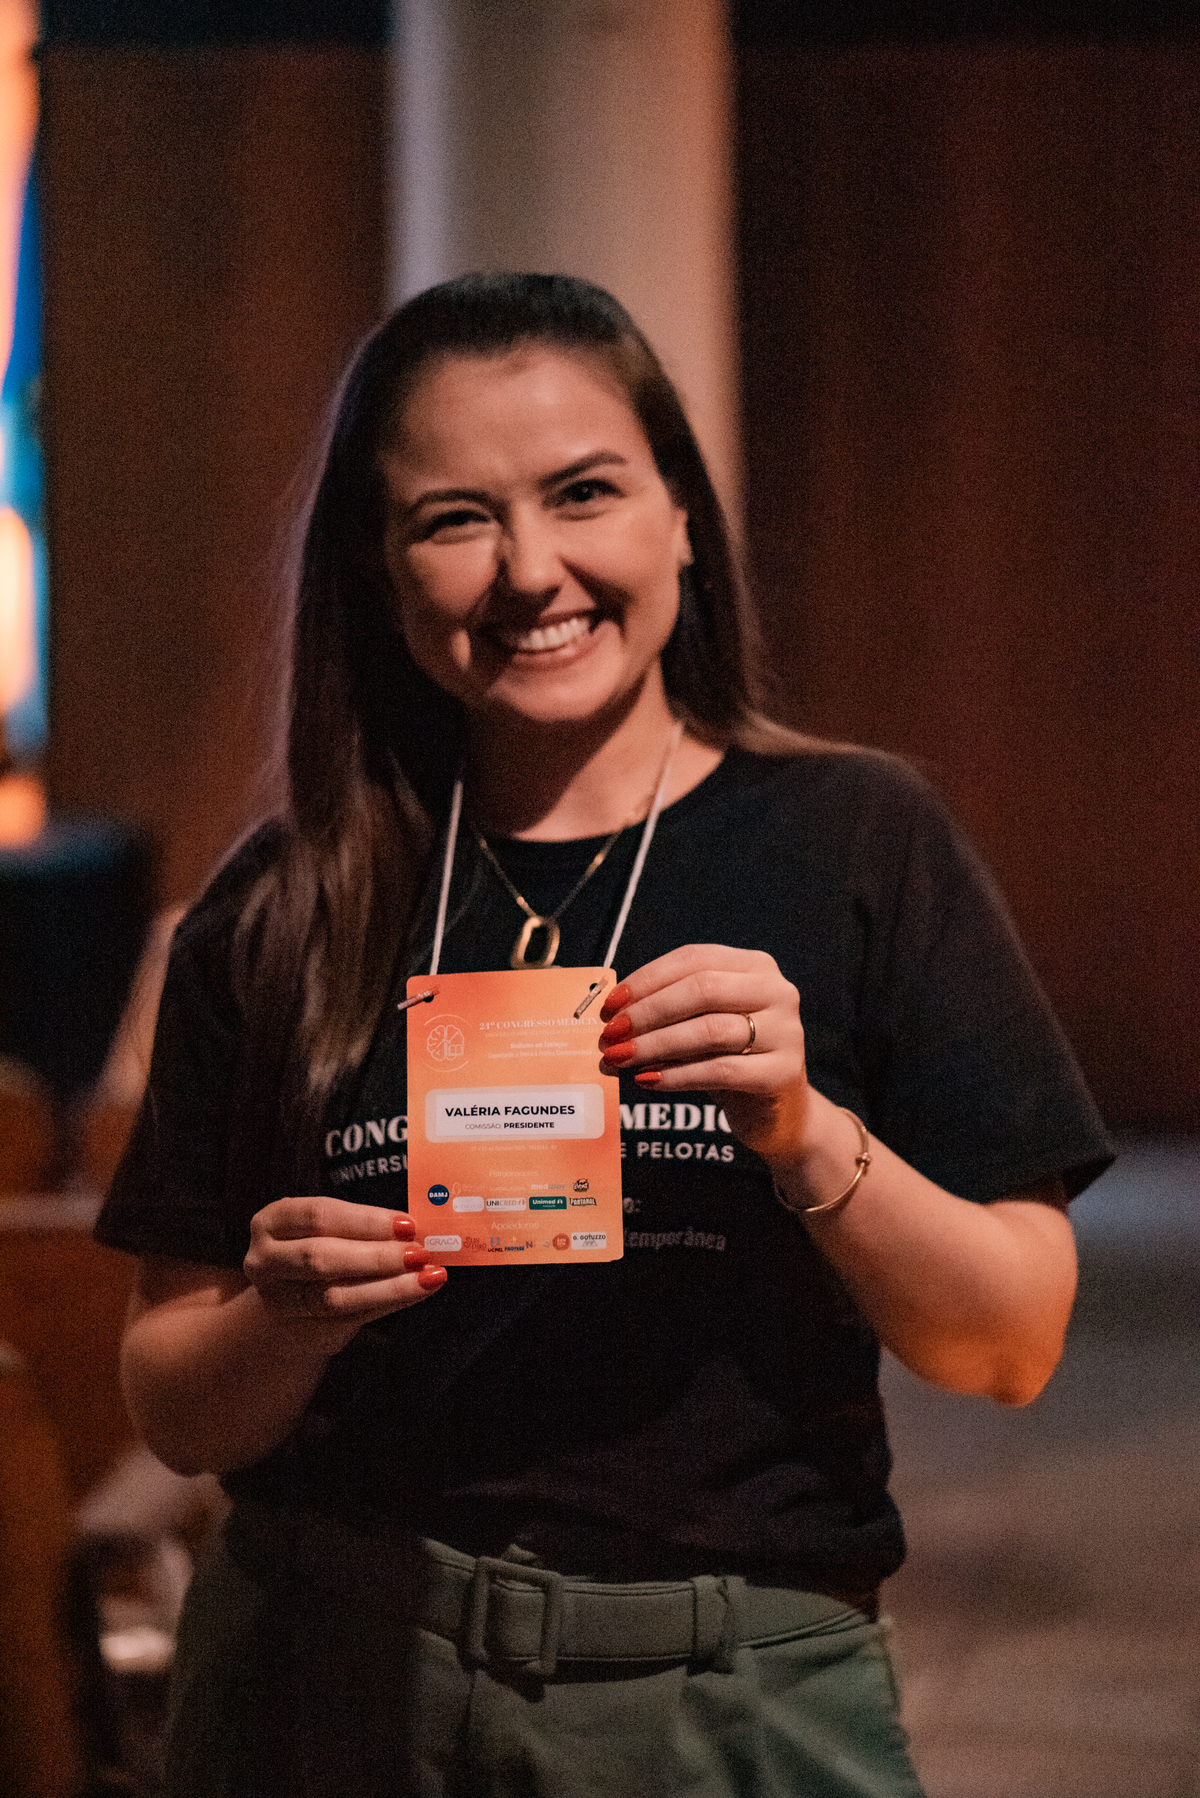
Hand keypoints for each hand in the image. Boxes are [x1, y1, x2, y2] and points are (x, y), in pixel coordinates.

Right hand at [244, 1196, 446, 1333]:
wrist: (289, 1304)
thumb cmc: (318, 1249)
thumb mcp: (328, 1229)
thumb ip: (363, 1226)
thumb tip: (416, 1225)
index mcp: (272, 1222)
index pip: (318, 1216)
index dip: (365, 1220)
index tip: (407, 1223)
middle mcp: (266, 1261)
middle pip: (322, 1258)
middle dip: (377, 1255)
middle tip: (420, 1252)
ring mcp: (280, 1301)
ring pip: (334, 1296)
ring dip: (389, 1285)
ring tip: (427, 1276)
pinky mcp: (305, 1331)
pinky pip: (351, 1318)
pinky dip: (390, 1302)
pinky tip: (418, 1291)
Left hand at [598, 944, 812, 1165]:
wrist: (775, 1110)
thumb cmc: (728, 1058)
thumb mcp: (699, 1025)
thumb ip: (667, 1012)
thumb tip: (613, 1015)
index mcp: (754, 966)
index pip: (694, 959)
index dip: (647, 980)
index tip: (610, 1005)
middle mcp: (777, 991)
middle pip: (702, 990)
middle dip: (648, 1012)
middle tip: (611, 1034)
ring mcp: (786, 1031)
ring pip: (710, 1030)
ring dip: (655, 1044)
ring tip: (620, 1058)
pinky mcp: (783, 1072)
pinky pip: (720, 1071)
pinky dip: (677, 1075)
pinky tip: (647, 1080)